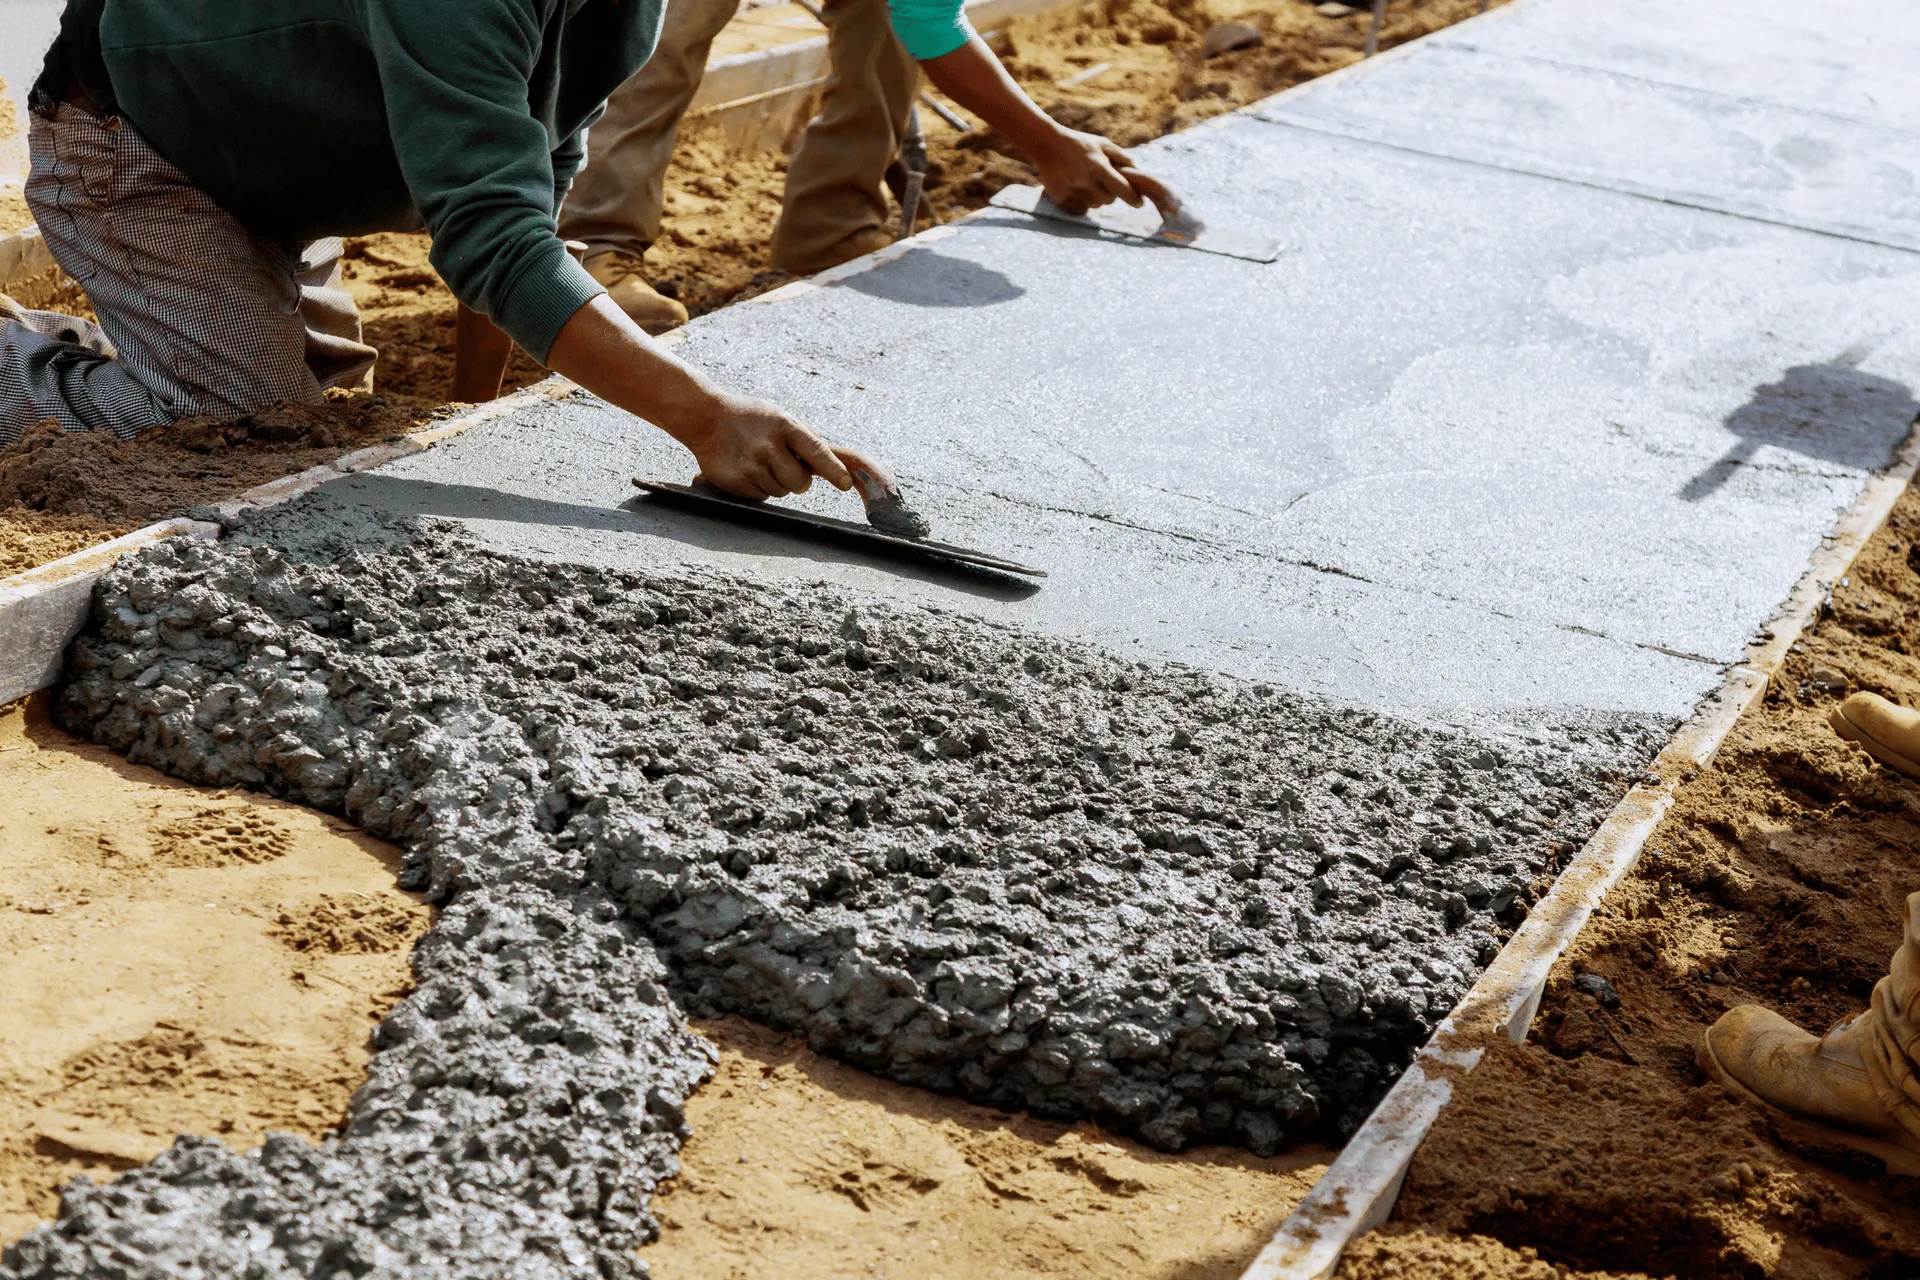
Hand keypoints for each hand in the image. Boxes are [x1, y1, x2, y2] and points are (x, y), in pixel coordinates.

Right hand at [683, 394, 855, 500]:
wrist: (705, 418)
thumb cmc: (750, 418)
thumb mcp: (780, 415)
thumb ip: (806, 436)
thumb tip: (837, 459)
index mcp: (784, 425)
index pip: (816, 452)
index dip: (834, 470)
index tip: (846, 483)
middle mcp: (767, 446)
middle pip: (800, 483)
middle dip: (798, 481)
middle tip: (785, 467)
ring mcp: (750, 465)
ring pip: (781, 492)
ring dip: (776, 483)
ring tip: (759, 462)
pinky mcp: (735, 482)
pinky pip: (761, 497)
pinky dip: (758, 488)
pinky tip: (746, 469)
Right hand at [1032, 128, 1144, 214]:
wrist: (1046, 145)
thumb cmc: (1079, 144)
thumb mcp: (1102, 144)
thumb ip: (1122, 157)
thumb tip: (1139, 172)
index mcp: (1098, 166)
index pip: (1122, 189)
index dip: (1133, 198)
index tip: (1139, 203)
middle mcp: (1085, 182)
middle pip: (1109, 200)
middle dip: (1110, 193)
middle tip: (1104, 182)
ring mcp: (1072, 192)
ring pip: (1095, 205)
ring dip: (1096, 197)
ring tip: (1087, 181)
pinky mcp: (1061, 199)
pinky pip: (1080, 208)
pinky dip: (1082, 201)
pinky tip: (1076, 186)